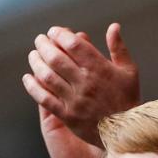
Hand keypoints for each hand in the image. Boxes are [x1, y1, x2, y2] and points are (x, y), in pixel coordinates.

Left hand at [23, 23, 139, 145]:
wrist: (126, 131)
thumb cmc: (127, 98)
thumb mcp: (129, 71)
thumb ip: (119, 48)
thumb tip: (113, 26)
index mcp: (101, 69)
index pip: (74, 45)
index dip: (60, 35)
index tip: (54, 32)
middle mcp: (86, 82)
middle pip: (56, 58)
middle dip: (44, 45)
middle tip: (40, 40)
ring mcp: (75, 99)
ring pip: (47, 76)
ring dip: (36, 62)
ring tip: (33, 55)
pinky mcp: (67, 115)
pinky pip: (44, 98)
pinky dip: (32, 86)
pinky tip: (28, 78)